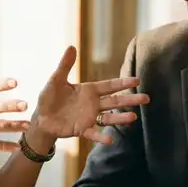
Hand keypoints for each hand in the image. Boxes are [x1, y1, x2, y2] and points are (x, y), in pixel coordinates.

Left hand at [34, 46, 149, 144]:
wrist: (42, 118)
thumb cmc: (49, 98)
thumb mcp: (56, 80)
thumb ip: (65, 65)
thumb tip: (72, 46)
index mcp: (89, 90)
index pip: (109, 86)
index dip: (123, 82)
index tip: (137, 80)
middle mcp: (93, 104)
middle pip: (115, 101)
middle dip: (130, 99)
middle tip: (146, 99)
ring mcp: (89, 117)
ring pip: (109, 117)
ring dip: (121, 117)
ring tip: (133, 117)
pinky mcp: (82, 129)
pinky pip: (93, 133)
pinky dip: (101, 137)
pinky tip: (110, 139)